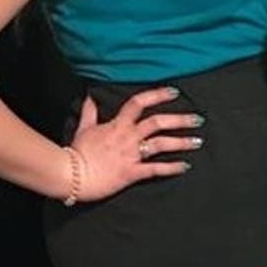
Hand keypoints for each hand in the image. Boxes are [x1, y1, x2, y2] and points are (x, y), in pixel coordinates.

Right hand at [67, 86, 202, 201]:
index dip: (157, 95)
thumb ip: (89, 113)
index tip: (174, 92)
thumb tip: (90, 97)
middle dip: (180, 120)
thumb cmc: (76, 153)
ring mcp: (131, 154)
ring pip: (161, 144)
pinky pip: (155, 169)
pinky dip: (172, 168)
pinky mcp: (131, 173)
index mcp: (117, 124)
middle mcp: (128, 137)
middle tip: (198, 119)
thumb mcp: (84, 129)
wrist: (69, 175)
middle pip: (158, 122)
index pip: (139, 103)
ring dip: (182, 142)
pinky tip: (185, 166)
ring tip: (198, 141)